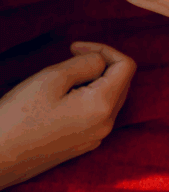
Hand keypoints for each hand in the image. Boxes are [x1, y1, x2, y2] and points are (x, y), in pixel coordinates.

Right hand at [0, 43, 135, 190]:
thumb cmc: (18, 117)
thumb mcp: (52, 78)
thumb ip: (86, 63)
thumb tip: (102, 60)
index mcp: (103, 106)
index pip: (126, 66)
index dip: (104, 49)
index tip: (74, 47)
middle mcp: (106, 124)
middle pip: (121, 81)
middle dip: (100, 64)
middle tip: (69, 57)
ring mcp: (95, 137)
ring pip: (109, 98)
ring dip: (93, 81)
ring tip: (62, 79)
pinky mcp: (82, 145)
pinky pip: (97, 114)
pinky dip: (87, 98)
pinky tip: (61, 99)